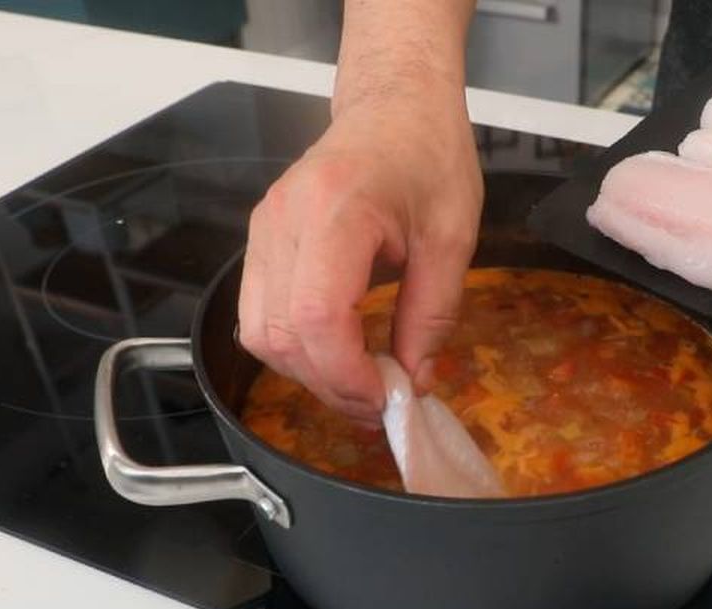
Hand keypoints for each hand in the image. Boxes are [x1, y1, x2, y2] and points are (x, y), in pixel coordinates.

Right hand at [237, 83, 481, 424]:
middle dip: (331, 385)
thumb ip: (432, 314)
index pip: (316, 317)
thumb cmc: (429, 156)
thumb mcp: (452, 238)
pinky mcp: (260, 239)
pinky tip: (339, 354)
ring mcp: (263, 229)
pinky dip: (295, 348)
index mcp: (335, 211)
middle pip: (280, 335)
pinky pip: (259, 313)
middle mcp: (283, 220)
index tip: (387, 398)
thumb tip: (413, 382)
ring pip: (259, 333)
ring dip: (309, 373)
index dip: (346, 375)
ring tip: (363, 383)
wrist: (394, 104)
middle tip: (383, 403)